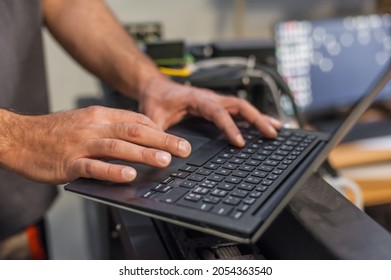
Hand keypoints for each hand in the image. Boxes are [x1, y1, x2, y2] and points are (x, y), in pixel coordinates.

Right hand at [0, 106, 190, 183]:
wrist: (20, 136)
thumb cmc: (54, 131)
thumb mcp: (85, 121)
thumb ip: (109, 128)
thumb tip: (137, 136)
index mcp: (99, 115)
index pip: (135, 120)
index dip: (158, 130)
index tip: (174, 138)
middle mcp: (93, 127)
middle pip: (134, 131)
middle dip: (162, 140)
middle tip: (183, 149)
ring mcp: (81, 144)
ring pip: (117, 146)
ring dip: (143, 153)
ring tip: (164, 160)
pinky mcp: (69, 162)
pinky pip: (94, 167)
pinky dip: (112, 170)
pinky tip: (128, 175)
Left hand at [139, 78, 280, 146]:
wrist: (155, 87)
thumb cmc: (155, 99)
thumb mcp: (152, 117)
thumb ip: (158, 132)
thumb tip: (167, 152)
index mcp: (196, 99)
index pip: (218, 112)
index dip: (230, 127)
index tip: (240, 142)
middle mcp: (209, 98)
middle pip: (239, 105)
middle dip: (256, 119)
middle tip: (271, 133)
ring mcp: (214, 101)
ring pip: (242, 107)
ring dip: (259, 117)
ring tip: (275, 129)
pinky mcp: (216, 105)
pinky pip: (237, 110)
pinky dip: (252, 117)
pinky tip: (262, 125)